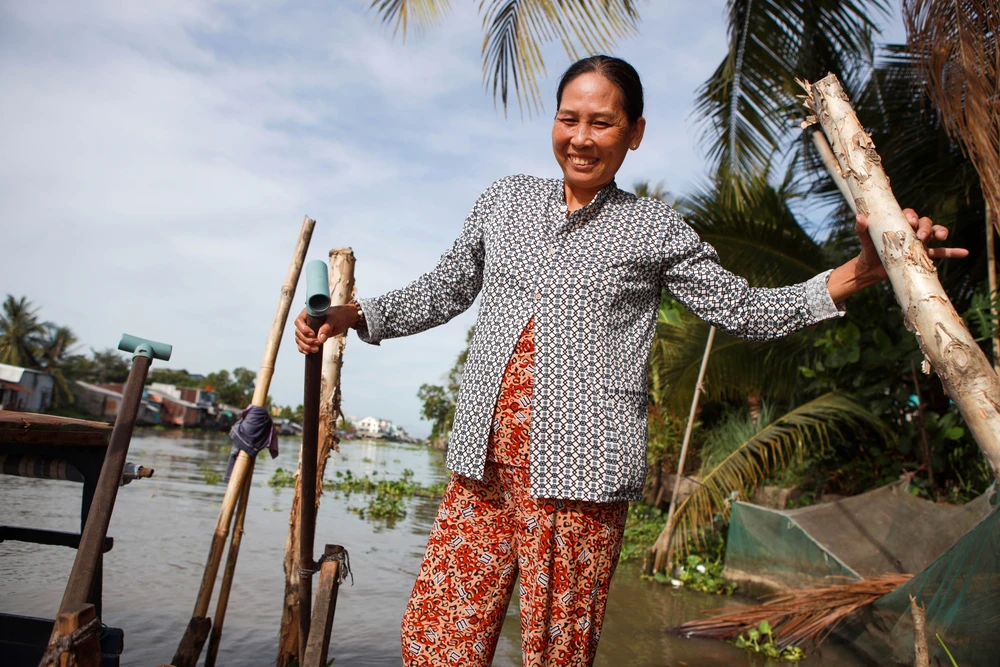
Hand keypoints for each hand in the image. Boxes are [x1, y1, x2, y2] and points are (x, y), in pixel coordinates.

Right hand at [293, 305, 359, 353]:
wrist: (342, 319)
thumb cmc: (337, 315)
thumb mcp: (333, 319)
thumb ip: (327, 327)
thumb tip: (320, 339)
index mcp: (308, 314)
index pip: (299, 322)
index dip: (304, 330)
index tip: (313, 334)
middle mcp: (305, 322)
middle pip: (298, 333)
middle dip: (306, 340)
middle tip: (318, 342)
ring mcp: (307, 330)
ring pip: (299, 340)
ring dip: (305, 346)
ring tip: (316, 349)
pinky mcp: (310, 338)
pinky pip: (302, 344)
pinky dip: (303, 349)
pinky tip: (308, 352)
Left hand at [854, 208, 968, 283]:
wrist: (871, 268)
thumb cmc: (868, 250)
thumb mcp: (864, 239)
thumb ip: (862, 229)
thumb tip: (860, 217)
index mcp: (899, 222)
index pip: (909, 215)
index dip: (912, 216)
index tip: (910, 221)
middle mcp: (911, 230)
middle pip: (925, 223)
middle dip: (926, 227)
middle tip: (921, 236)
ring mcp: (919, 243)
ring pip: (934, 234)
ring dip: (940, 232)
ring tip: (942, 236)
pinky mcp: (923, 255)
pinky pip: (940, 253)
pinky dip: (952, 252)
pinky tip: (964, 252)